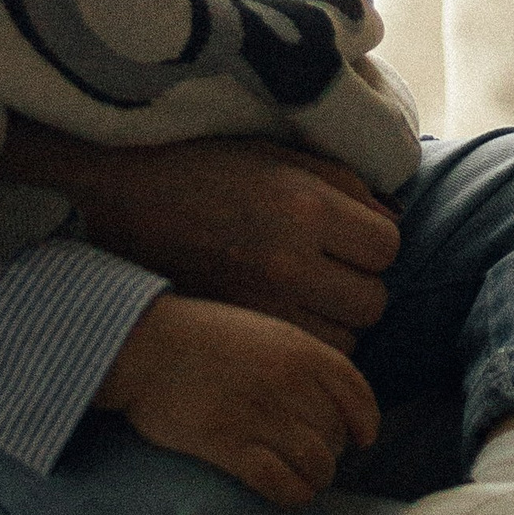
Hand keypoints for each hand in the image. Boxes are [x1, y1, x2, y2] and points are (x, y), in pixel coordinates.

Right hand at [0, 125, 401, 349]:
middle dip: (359, 286)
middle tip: (330, 269)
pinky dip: (303, 347)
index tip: (350, 236)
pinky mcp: (234, 332)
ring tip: (303, 295)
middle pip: (371, 302)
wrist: (119, 194)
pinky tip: (282, 320)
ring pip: (343, 341)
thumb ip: (345, 183)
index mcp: (304, 205)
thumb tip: (393, 218)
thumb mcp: (279, 155)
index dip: (374, 242)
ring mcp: (259, 305)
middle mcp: (287, 260)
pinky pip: (300, 359)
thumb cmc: (205, 164)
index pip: (387, 246)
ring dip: (334, 322)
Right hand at [98, 293, 379, 507]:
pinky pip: (281, 484)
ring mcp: (259, 414)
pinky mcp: (228, 445)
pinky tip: (286, 493)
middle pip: (336, 434)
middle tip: (312, 457)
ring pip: (317, 464)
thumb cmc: (200, 337)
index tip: (364, 438)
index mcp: (299, 349)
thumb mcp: (262, 330)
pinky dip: (292, 495)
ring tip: (301, 478)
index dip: (366, 421)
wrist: (144, 345)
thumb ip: (299, 358)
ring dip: (315, 478)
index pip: (356, 393)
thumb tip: (329, 397)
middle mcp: (287, 382)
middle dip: (332, 452)